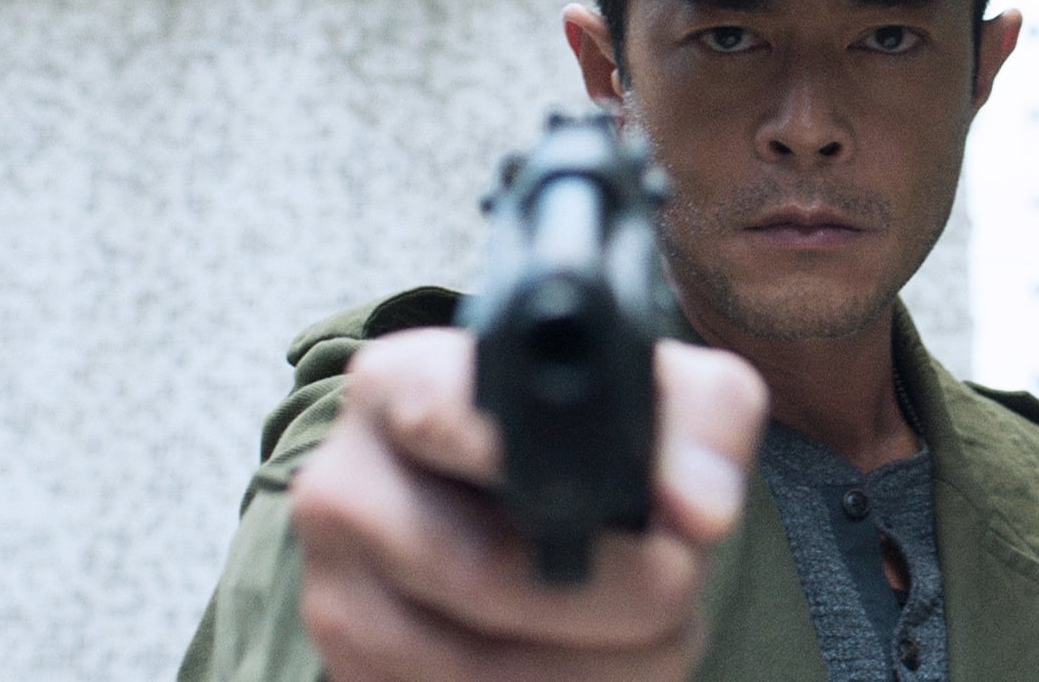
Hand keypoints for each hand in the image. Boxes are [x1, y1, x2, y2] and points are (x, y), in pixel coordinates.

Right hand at [288, 329, 767, 681]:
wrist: (528, 503)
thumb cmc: (589, 433)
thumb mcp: (653, 390)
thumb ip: (698, 417)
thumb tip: (698, 512)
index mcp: (400, 386)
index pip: (440, 416)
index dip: (539, 467)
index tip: (632, 509)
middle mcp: (346, 488)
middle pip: (481, 573)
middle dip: (622, 595)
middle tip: (685, 579)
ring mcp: (340, 599)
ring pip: (480, 674)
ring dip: (611, 669)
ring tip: (660, 630)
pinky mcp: (354, 681)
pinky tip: (603, 666)